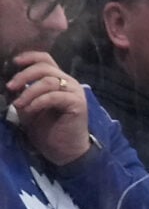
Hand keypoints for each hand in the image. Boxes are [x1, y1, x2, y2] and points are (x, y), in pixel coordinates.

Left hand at [7, 53, 91, 167]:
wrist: (64, 151)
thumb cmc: (48, 129)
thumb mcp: (28, 105)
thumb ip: (23, 91)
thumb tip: (12, 82)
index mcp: (58, 80)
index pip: (45, 59)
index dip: (29, 57)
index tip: (14, 62)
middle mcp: (68, 82)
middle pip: (44, 67)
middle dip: (23, 76)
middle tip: (10, 87)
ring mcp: (74, 92)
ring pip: (48, 81)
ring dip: (29, 92)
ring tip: (19, 104)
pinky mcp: (77, 104)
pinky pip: (53, 96)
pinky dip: (38, 102)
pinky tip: (29, 110)